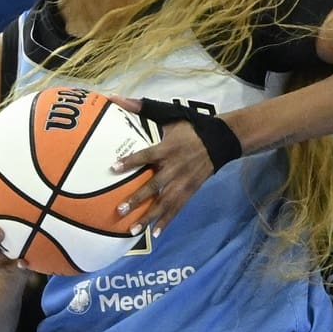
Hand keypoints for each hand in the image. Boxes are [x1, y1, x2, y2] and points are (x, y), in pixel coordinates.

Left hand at [107, 97, 216, 237]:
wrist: (219, 140)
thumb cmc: (189, 128)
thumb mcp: (168, 114)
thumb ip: (141, 107)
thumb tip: (115, 97)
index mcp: (167, 148)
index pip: (146, 155)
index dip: (130, 161)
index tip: (114, 168)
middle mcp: (174, 168)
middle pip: (154, 185)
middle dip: (137, 198)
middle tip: (120, 209)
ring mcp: (182, 182)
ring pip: (163, 202)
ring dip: (148, 216)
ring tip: (132, 230)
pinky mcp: (189, 191)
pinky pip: (176, 209)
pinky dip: (166, 221)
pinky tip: (155, 234)